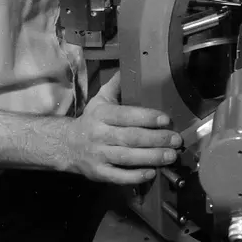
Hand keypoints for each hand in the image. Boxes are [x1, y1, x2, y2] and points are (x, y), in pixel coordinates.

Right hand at [65, 72, 182, 184]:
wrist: (65, 145)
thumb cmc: (91, 120)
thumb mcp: (100, 99)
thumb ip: (116, 85)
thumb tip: (131, 64)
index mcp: (102, 114)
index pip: (126, 115)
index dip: (147, 117)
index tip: (166, 119)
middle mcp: (100, 134)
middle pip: (131, 137)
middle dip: (156, 139)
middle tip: (176, 140)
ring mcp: (98, 155)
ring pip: (127, 157)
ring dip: (151, 157)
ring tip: (171, 156)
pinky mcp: (98, 173)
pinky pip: (118, 176)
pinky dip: (135, 176)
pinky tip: (152, 173)